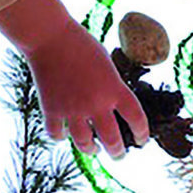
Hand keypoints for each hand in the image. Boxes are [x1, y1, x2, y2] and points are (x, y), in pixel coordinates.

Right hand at [0, 0, 148, 158]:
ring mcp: (73, 109)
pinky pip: (57, 135)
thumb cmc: (81, 44)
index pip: (137, 119)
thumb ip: (111, 87)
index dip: (142, 134)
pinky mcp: (51, 110)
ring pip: (85, 144)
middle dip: (118, 152)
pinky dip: (61, 137)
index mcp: (115, 89)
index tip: (142, 140)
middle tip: (119, 156)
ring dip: (92, 150)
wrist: (50, 36)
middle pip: (112, 140)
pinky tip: (64, 134)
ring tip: (94, 149)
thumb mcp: (107, 64)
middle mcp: (96, 103)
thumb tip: (113, 106)